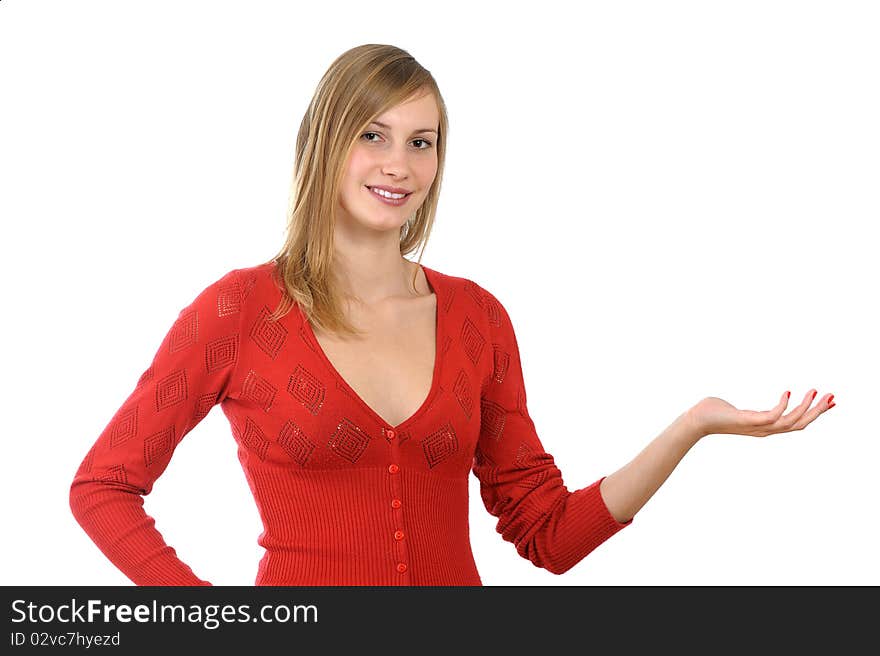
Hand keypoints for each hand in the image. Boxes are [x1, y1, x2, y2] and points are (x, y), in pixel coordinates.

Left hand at [685, 390, 834, 437]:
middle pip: (799, 425)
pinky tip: (787, 392)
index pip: (796, 423)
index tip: (829, 401)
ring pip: (791, 422)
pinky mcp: (748, 422)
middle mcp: (764, 430)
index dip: (813, 413)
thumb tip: (744, 407)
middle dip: (818, 412)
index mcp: (764, 427)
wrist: (695, 420)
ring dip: (806, 408)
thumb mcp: (737, 411)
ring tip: (816, 391)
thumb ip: (748, 411)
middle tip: (833, 397)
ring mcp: (757, 427)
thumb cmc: (713, 412)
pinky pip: (772, 416)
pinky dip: (783, 405)